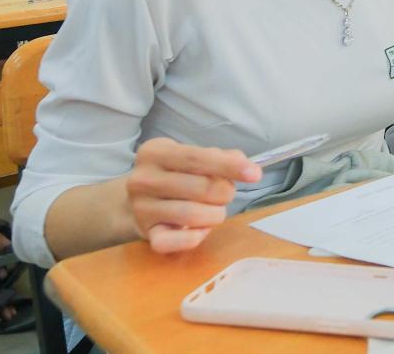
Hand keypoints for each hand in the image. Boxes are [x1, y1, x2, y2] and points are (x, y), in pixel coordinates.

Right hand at [124, 138, 259, 253]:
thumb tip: (245, 166)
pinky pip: (172, 242)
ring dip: (215, 215)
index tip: (254, 174)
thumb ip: (221, 157)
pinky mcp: (146, 233)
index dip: (228, 166)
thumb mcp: (192, 157)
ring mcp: (141, 208)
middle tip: (226, 193)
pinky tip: (202, 230)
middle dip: (225, 192)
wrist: (138, 201)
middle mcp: (142, 179)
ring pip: (192, 215)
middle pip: (200, 187)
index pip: (197, 158)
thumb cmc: (175, 174)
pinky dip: (194, 238)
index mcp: (155, 152)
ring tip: (215, 210)